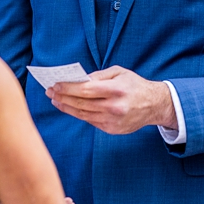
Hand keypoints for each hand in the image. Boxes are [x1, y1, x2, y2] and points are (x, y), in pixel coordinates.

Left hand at [45, 66, 176, 134]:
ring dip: (66, 107)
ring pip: (83, 114)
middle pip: (81, 103)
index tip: (55, 85)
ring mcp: (113, 120)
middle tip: (50, 92)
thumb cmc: (134, 85)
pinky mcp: (112, 129)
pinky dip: (78, 114)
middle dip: (62, 97)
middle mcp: (114, 107)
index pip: (85, 90)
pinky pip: (90, 121)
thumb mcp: (119, 73)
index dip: (68, 88)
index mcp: (116, 90)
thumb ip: (98, 76)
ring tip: (55, 100)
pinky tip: (69, 108)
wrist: (154, 105)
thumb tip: (77, 79)